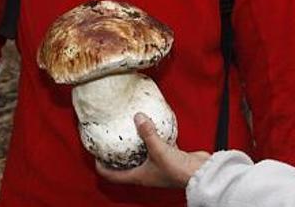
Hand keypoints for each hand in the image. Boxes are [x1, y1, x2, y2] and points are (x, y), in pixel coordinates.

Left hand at [96, 113, 210, 188]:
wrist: (199, 173)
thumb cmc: (177, 170)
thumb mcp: (158, 149)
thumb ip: (147, 133)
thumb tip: (138, 116)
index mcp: (138, 177)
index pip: (112, 176)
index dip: (101, 168)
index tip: (95, 156)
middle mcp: (146, 174)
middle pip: (125, 167)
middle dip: (116, 156)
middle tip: (110, 142)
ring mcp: (157, 167)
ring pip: (141, 156)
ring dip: (136, 146)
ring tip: (130, 132)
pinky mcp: (169, 159)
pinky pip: (157, 147)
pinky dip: (153, 139)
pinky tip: (154, 128)